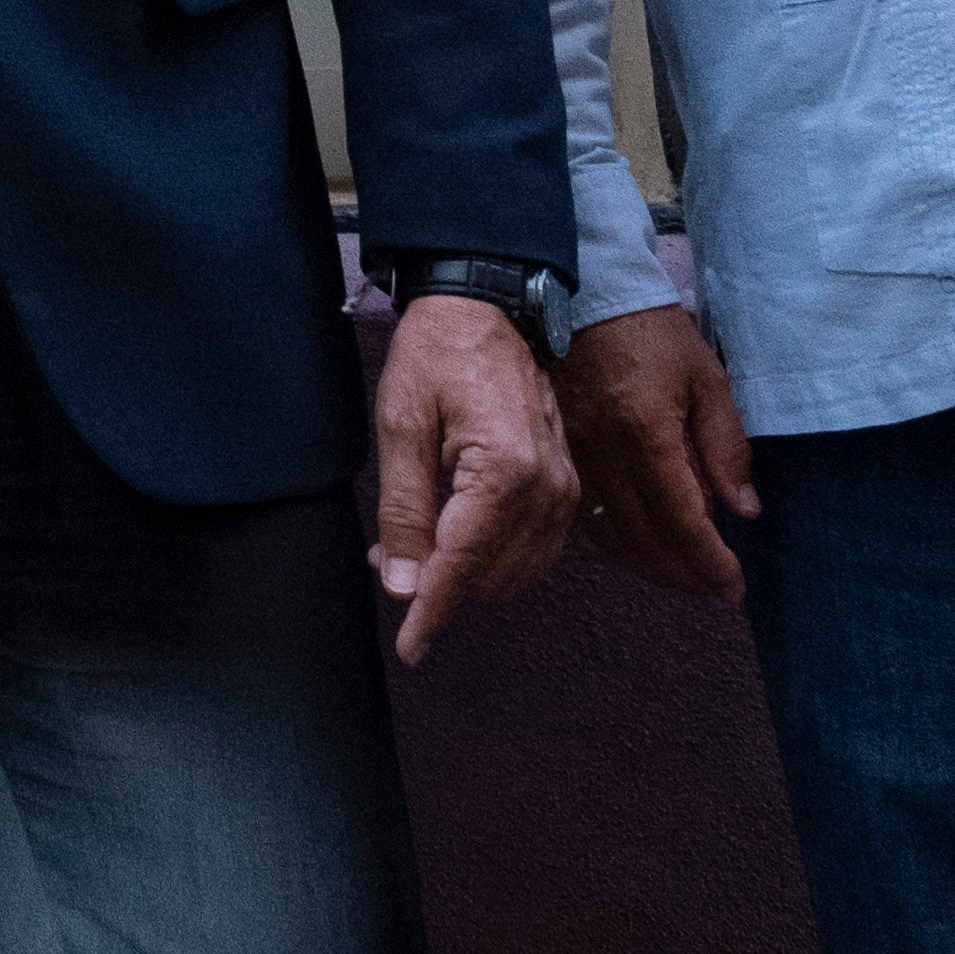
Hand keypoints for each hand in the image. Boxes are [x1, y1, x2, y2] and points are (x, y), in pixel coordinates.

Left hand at [364, 290, 573, 660]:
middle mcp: (547, 488)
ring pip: (517, 571)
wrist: (484, 305)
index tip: (409, 649)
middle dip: (441, 590)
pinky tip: (454, 542)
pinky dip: (495, 559)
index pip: (463, 565)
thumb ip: (403, 511)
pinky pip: (536, 548)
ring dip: (468, 578)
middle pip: (492, 577)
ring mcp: (564, 487)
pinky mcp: (565, 483)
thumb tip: (402, 586)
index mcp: (506, 473)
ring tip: (413, 555)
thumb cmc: (436, 355)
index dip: (432, 613)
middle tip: (389, 571)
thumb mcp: (401, 426)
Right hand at [558, 302, 752, 601]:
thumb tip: (743, 511)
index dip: (709, 561)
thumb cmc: (654, 332)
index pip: (681, 519)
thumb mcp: (706, 379)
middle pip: (644, 539)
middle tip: (715, 590)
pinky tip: (639, 549)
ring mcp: (575, 455)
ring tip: (684, 578)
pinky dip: (616, 544)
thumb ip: (726, 447)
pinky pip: (586, 516)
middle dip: (684, 575)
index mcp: (645, 431)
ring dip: (650, 567)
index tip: (733, 585)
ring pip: (611, 536)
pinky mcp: (559, 453)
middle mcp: (604, 452)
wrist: (588, 294)